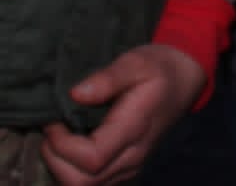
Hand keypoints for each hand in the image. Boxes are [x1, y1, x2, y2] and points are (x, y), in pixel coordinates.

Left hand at [40, 44, 204, 185]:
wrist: (184, 81)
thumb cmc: (158, 68)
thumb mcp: (135, 62)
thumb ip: (107, 78)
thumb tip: (75, 95)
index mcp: (134, 129)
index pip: (92, 159)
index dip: (63, 146)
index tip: (54, 121)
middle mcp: (132, 156)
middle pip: (83, 182)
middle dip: (56, 161)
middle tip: (51, 131)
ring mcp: (130, 167)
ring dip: (61, 168)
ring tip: (58, 138)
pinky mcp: (125, 169)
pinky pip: (93, 184)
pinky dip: (72, 171)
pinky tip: (70, 147)